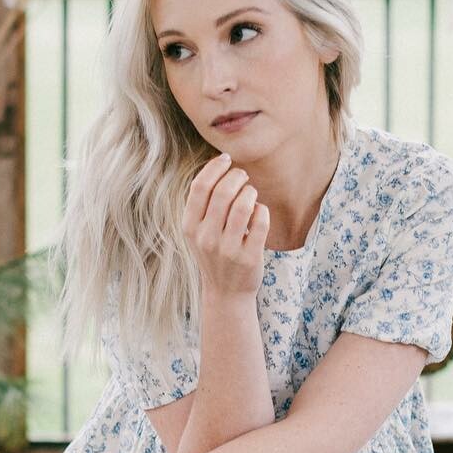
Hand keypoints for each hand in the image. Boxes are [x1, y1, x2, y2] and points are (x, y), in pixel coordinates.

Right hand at [184, 151, 267, 297]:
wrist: (225, 293)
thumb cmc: (214, 253)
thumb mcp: (198, 231)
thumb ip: (203, 202)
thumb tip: (220, 163)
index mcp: (190, 227)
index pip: (200, 187)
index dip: (215, 167)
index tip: (226, 160)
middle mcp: (206, 238)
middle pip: (223, 192)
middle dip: (237, 177)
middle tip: (243, 177)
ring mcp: (227, 249)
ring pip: (243, 205)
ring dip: (250, 192)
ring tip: (251, 194)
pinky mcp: (249, 257)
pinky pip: (261, 221)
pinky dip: (262, 210)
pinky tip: (259, 213)